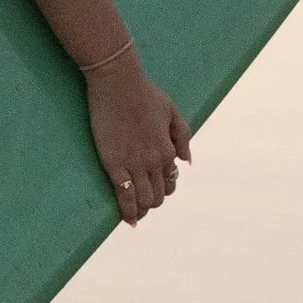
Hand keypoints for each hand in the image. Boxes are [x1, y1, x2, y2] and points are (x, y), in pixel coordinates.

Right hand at [87, 60, 193, 223]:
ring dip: (141, 211)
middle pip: (158, 194)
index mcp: (168, 149)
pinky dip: (127, 211)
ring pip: (144, 199)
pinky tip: (127, 219)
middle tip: (144, 204)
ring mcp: (135, 164)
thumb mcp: (172, 111)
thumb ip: (182, 137)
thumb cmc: (144, 93)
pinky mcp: (115, 164)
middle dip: (153, 202)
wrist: (118, 83)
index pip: (171, 180)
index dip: (165, 188)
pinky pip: (124, 196)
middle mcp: (155, 161)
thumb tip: (187, 162)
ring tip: (136, 215)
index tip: (157, 190)